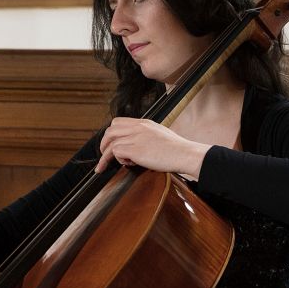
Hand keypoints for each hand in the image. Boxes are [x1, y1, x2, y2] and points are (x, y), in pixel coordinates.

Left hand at [94, 117, 211, 176]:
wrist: (185, 154)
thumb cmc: (177, 149)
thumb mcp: (160, 134)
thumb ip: (146, 136)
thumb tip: (135, 146)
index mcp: (144, 123)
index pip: (118, 122)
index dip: (111, 134)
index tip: (110, 144)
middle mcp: (138, 127)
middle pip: (110, 131)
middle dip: (103, 144)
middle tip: (103, 155)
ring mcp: (136, 137)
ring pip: (111, 142)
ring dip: (107, 155)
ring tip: (107, 165)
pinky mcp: (136, 150)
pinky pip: (116, 151)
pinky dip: (118, 159)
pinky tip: (128, 163)